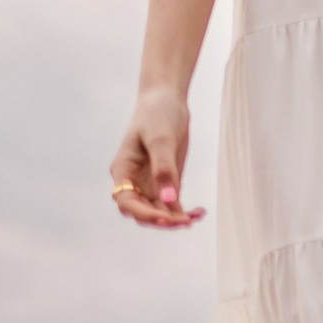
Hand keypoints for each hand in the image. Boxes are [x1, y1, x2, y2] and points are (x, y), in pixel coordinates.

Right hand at [111, 87, 204, 227]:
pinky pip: (172, 204)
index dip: (145, 213)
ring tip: (197, 217)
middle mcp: (133, 181)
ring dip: (175, 218)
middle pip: (142, 211)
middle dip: (162, 220)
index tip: (167, 218)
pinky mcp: (166, 181)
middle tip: (186, 222)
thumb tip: (169, 200)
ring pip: (158, 211)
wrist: (166, 100)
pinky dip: (184, 211)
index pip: (127, 202)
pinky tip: (200, 212)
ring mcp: (149, 183)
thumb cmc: (157, 115)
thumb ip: (164, 170)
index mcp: (122, 170)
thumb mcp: (161, 140)